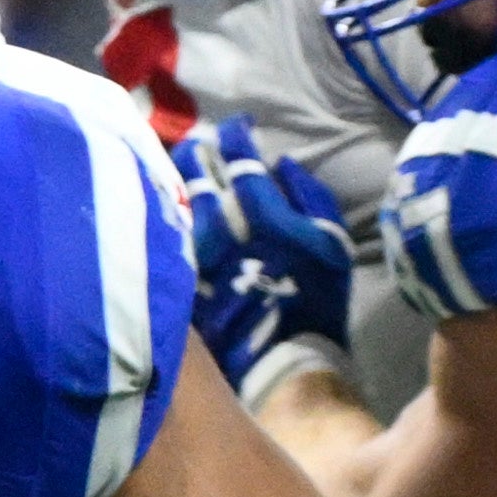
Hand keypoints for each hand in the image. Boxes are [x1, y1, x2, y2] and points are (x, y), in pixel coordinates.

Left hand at [174, 119, 357, 388]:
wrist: (283, 367)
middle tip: (197, 141)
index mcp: (262, 216)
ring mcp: (193, 258)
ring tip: (177, 169)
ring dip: (177, 181)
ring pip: (176, 204)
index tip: (234, 129)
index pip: (240, 161)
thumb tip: (282, 164)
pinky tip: (165, 209)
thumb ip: (311, 198)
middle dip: (197, 152)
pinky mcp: (177, 283)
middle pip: (196, 175)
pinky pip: (166, 240)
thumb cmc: (315, 304)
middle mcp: (221, 232)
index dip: (236, 139)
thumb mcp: (332, 247)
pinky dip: (167, 220)